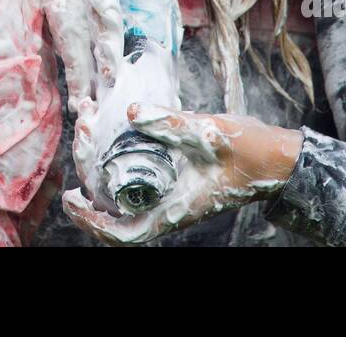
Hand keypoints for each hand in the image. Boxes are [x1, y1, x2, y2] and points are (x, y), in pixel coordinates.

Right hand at [0, 0, 177, 110]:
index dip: (107, 37)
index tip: (113, 69)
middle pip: (77, 22)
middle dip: (87, 66)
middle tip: (96, 105)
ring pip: (55, 22)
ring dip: (68, 61)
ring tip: (79, 98)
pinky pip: (39, 8)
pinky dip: (49, 39)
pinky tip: (57, 65)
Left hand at [64, 102, 302, 244]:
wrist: (274, 158)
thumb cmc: (246, 151)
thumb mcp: (207, 132)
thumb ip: (169, 123)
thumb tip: (128, 111)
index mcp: (175, 208)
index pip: (125, 234)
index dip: (92, 224)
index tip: (72, 199)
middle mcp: (168, 208)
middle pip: (116, 216)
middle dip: (90, 185)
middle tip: (80, 141)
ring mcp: (171, 197)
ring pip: (124, 199)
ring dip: (102, 172)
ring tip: (89, 133)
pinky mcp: (175, 183)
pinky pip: (138, 184)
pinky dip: (119, 164)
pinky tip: (112, 138)